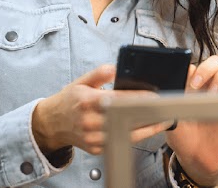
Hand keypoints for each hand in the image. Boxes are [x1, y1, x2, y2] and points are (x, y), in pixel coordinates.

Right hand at [32, 64, 171, 154]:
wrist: (52, 124)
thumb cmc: (70, 101)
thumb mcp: (81, 82)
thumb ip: (99, 73)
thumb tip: (117, 68)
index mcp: (87, 101)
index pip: (118, 100)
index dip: (138, 99)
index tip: (154, 97)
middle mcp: (89, 121)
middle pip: (125, 119)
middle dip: (147, 115)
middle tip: (165, 109)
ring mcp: (93, 138)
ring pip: (125, 135)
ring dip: (147, 128)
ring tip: (163, 120)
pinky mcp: (96, 149)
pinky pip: (120, 143)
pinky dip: (135, 136)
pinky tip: (147, 129)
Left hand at [167, 55, 217, 184]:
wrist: (196, 156)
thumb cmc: (181, 135)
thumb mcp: (171, 117)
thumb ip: (172, 100)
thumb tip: (171, 83)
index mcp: (192, 85)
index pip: (195, 65)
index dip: (193, 70)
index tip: (188, 84)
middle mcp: (209, 85)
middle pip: (215, 62)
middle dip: (208, 67)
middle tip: (198, 84)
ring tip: (215, 93)